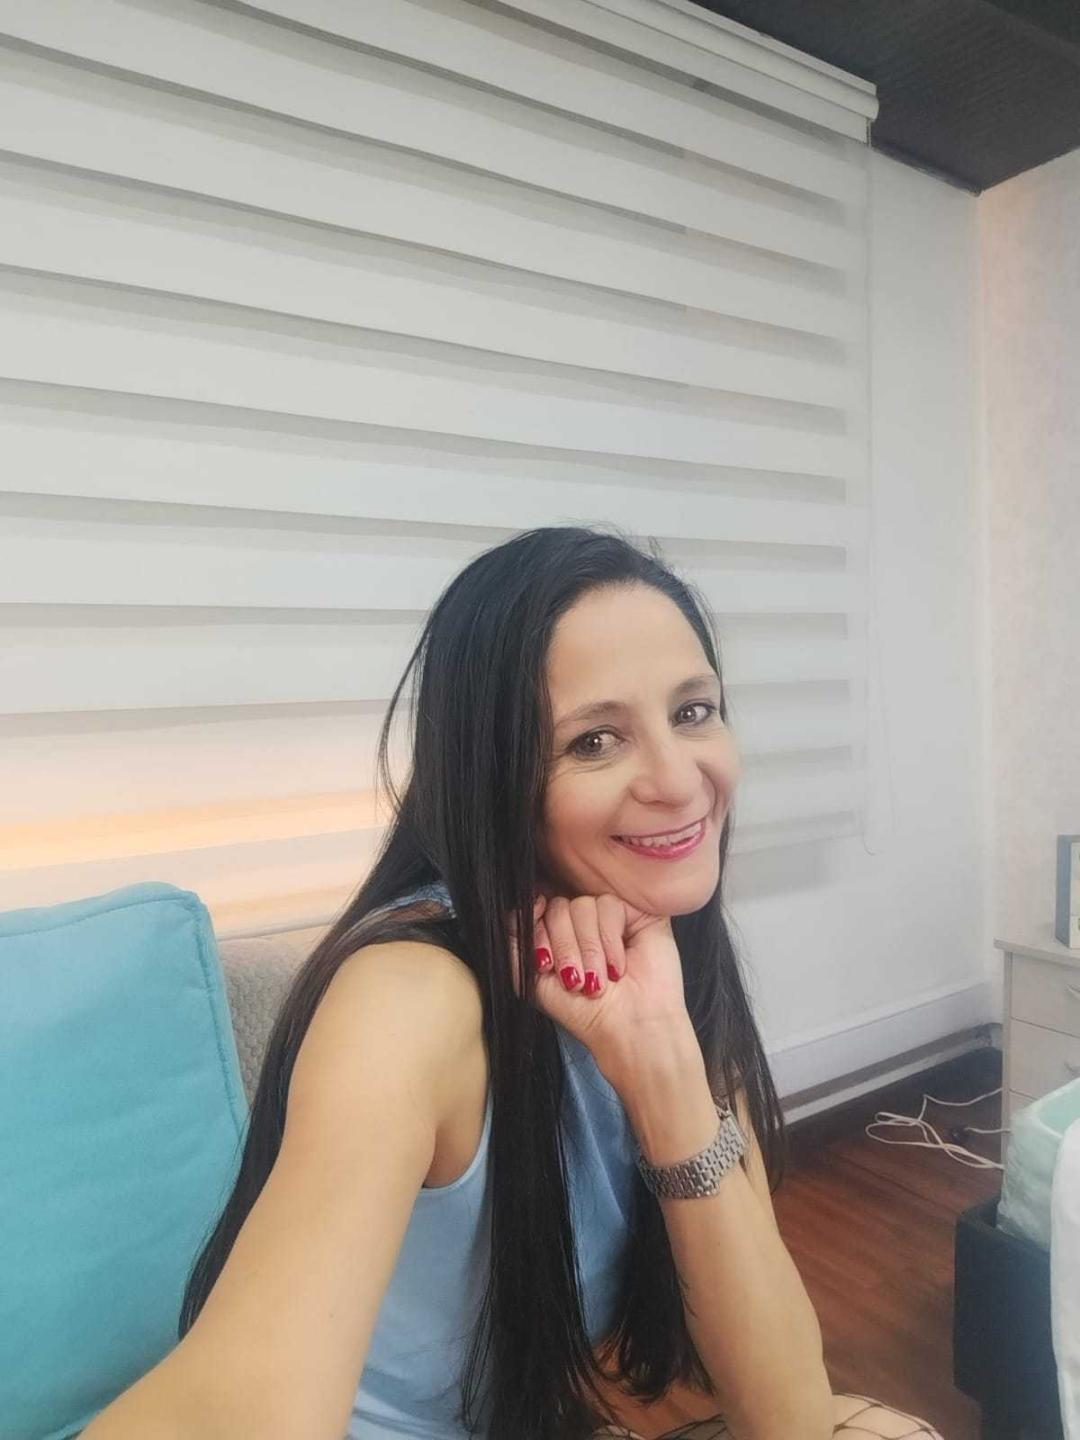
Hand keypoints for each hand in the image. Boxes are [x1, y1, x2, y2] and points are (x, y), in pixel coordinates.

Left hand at [508, 891, 695, 1086]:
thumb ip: (513, 943)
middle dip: (563, 948)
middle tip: (575, 980)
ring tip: (597, 979)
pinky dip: (608, 939)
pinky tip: (617, 966)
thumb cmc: (582, 1012)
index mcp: (556, 934)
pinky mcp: (634, 914)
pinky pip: (608, 905)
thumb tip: (522, 904)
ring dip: (587, 948)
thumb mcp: (530, 980)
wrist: (626, 1029)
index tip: (544, 963)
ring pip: (581, 905)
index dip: (537, 933)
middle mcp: (580, 923)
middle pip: (557, 907)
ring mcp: (607, 916)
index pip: (536, 909)